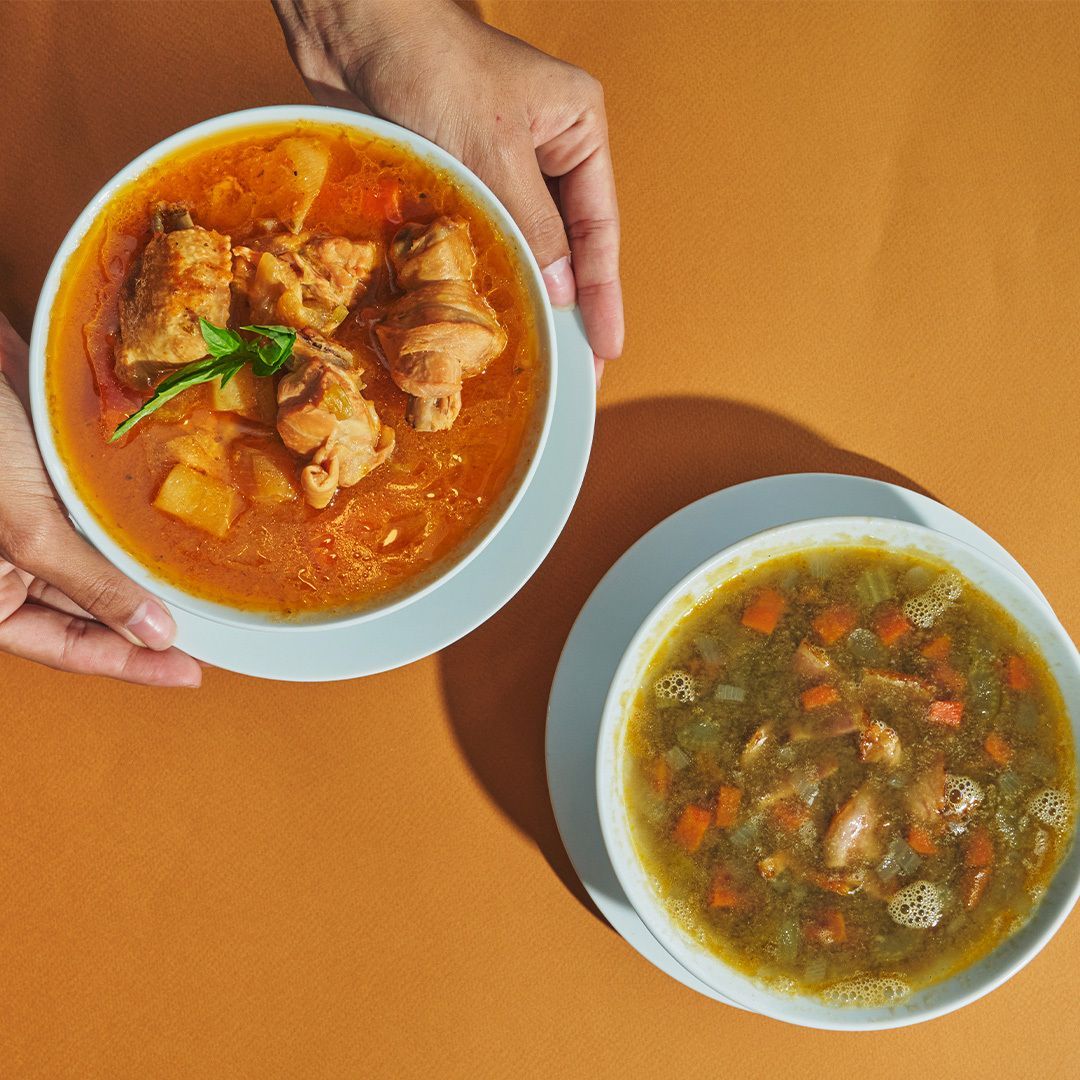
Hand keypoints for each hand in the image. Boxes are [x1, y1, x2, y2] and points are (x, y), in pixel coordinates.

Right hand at [0, 314, 200, 686]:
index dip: (131, 664)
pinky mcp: (53, 485)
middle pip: (89, 612)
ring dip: (146, 577)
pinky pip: (102, 520)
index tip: (191, 673)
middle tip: (211, 633)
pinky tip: (177, 536)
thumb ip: (89, 585)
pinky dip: (136, 530)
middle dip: (145, 622)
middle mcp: (10, 569)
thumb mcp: (27, 529)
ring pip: (101, 568)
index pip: (68, 648)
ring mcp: (34, 525)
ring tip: (204, 592)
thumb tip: (154, 635)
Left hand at [273, 0, 622, 383]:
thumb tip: (560, 291)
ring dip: (526, 297)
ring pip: (523, 248)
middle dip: (570, 307)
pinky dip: (485, 278)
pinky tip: (489, 318)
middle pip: (567, 245)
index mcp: (576, 129)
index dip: (602, 293)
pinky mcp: (458, 178)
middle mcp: (546, 151)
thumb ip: (531, 223)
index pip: (597, 227)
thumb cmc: (430, 60)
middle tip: (578, 371)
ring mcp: (501, 167)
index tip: (606, 346)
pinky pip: (482, 240)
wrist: (351, 29)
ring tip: (539, 356)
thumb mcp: (494, 147)